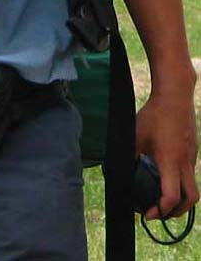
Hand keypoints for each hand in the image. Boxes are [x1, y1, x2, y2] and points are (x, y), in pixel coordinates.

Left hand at [135, 91, 198, 219]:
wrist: (176, 96)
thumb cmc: (154, 115)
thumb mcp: (135, 135)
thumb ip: (129, 154)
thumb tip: (117, 170)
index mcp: (170, 161)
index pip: (171, 197)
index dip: (160, 211)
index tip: (147, 214)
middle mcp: (185, 163)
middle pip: (191, 200)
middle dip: (177, 212)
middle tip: (161, 213)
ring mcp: (192, 157)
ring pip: (193, 188)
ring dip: (181, 199)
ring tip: (165, 200)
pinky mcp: (193, 151)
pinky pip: (191, 174)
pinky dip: (181, 183)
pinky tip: (167, 176)